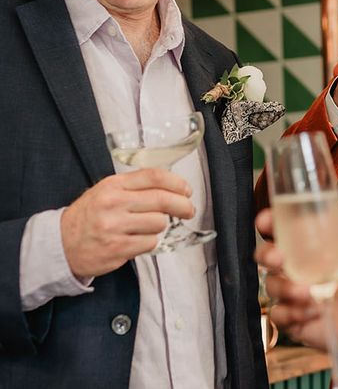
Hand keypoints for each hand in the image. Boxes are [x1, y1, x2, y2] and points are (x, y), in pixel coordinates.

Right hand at [61, 168, 194, 277]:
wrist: (60, 244)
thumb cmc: (89, 215)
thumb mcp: (106, 191)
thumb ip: (135, 186)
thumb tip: (172, 186)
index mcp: (113, 185)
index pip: (153, 176)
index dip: (176, 182)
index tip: (186, 190)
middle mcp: (113, 203)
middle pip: (161, 200)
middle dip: (182, 205)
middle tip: (189, 209)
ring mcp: (114, 227)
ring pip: (158, 223)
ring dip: (160, 225)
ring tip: (146, 226)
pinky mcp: (117, 249)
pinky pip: (150, 242)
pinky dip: (150, 241)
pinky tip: (138, 239)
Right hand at [255, 209, 337, 355]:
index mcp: (315, 244)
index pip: (284, 228)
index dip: (268, 222)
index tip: (266, 220)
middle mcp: (300, 266)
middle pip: (266, 255)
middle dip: (266, 254)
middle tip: (280, 258)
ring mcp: (296, 293)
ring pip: (271, 286)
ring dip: (285, 288)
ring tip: (309, 294)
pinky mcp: (296, 320)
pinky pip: (279, 315)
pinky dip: (292, 313)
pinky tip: (314, 313)